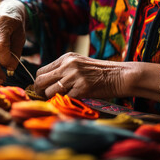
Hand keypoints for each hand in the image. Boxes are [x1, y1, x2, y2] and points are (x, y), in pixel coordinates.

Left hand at [34, 52, 159, 100]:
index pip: (41, 71)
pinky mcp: (82, 88)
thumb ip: (63, 69)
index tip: (42, 89)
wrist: (120, 75)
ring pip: (49, 92)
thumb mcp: (79, 63)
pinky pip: (64, 99)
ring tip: (61, 99)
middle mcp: (68, 65)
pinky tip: (74, 99)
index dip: (39, 82)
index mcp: (66, 58)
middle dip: (39, 91)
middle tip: (44, 97)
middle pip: (40, 81)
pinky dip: (67, 102)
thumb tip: (45, 82)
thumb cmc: (99, 72)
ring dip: (52, 98)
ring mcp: (74, 76)